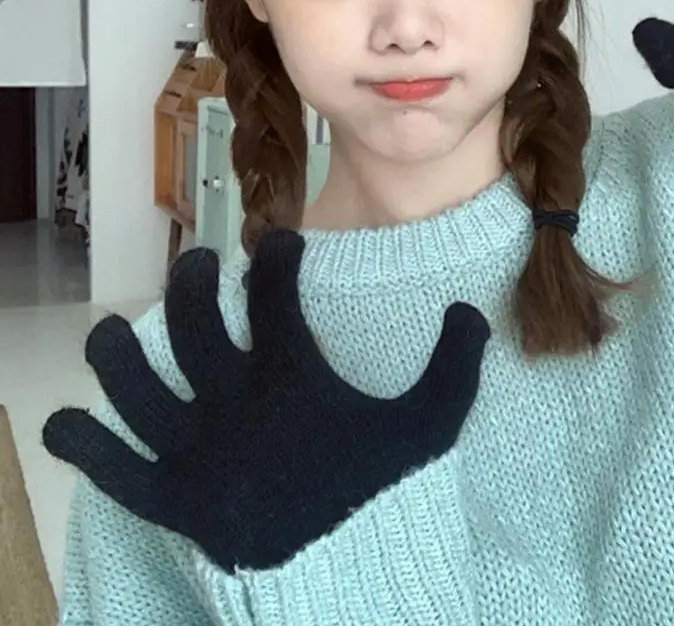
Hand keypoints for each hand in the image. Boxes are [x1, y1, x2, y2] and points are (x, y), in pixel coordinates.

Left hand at [43, 229, 490, 571]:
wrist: (351, 575)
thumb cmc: (386, 491)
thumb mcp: (434, 423)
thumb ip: (455, 363)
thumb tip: (467, 309)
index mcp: (290, 376)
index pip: (272, 292)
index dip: (275, 255)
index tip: (281, 240)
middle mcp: (231, 401)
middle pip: (192, 319)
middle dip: (192, 277)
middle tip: (201, 262)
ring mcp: (192, 449)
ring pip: (133, 383)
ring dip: (119, 346)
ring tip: (118, 326)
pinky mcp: (168, 497)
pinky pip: (111, 467)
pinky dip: (82, 442)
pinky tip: (66, 420)